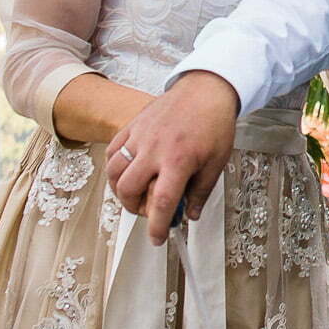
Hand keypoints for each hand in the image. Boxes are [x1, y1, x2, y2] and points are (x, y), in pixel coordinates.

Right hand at [106, 71, 240, 245]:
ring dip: (120, 190)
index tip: (157, 239)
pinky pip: (112, 151)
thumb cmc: (214, 124)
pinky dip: (114, 167)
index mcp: (179, 161)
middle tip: (149, 211)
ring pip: (114, 172)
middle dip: (135, 209)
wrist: (206, 89)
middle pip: (129, 190)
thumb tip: (189, 215)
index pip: (160, 202)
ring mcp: (140, 136)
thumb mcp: (217, 163)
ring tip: (136, 193)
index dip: (156, 226)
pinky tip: (127, 172)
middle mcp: (154, 150)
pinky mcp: (132, 126)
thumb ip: (201, 192)